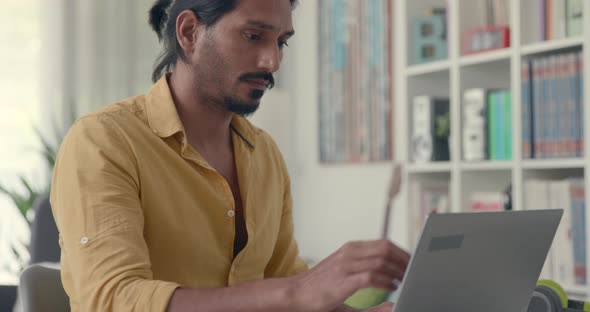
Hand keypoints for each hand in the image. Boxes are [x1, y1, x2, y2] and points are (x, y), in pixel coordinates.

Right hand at [290, 240, 408, 311]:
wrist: (295, 294)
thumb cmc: (320, 289)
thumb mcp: (347, 278)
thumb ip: (368, 279)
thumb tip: (392, 290)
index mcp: (350, 249)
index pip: (384, 243)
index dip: (402, 252)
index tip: (412, 264)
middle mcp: (349, 253)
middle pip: (386, 248)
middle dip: (403, 260)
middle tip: (413, 272)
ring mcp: (345, 265)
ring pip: (381, 260)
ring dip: (397, 271)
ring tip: (405, 280)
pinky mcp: (343, 281)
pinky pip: (371, 276)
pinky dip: (385, 281)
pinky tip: (391, 288)